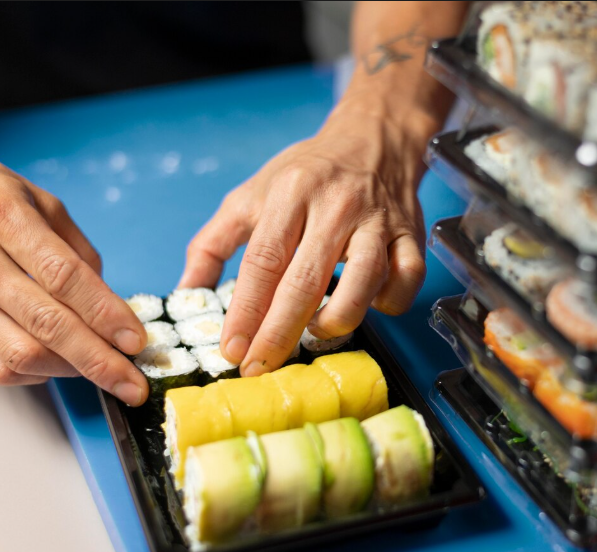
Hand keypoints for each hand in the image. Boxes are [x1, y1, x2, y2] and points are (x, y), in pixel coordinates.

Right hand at [0, 150, 148, 404]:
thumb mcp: (35, 198)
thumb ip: (76, 249)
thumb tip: (110, 301)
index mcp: (3, 219)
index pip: (65, 277)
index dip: (106, 314)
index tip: (136, 340)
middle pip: (47, 324)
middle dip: (99, 360)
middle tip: (132, 383)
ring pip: (22, 353)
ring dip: (72, 371)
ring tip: (105, 372)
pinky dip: (38, 373)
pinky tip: (61, 365)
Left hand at [179, 100, 428, 375]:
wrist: (371, 139)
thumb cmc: (305, 175)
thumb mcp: (249, 196)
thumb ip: (212, 243)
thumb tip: (185, 293)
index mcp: (290, 194)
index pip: (263, 261)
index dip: (245, 311)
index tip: (231, 349)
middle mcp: (335, 206)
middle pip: (306, 281)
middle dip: (279, 333)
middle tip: (260, 367)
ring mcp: (378, 221)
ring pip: (365, 282)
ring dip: (337, 320)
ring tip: (315, 332)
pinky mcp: (410, 234)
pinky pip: (407, 278)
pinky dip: (389, 302)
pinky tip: (369, 305)